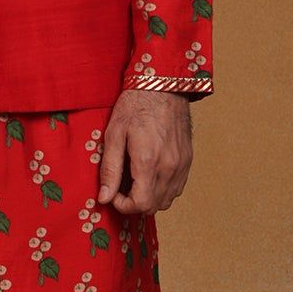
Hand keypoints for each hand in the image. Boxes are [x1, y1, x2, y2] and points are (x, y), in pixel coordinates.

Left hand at [97, 90, 193, 213]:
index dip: (124, 205)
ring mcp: (181, 164)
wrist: (162, 85)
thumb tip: (104, 197)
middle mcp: (169, 166)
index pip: (140, 204)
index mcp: (148, 161)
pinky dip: (163, 190)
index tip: (114, 194)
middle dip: (134, 203)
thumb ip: (110, 169)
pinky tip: (150, 175)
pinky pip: (177, 188)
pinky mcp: (188, 160)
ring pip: (167, 200)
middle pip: (154, 206)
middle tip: (121, 187)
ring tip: (135, 181)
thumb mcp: (114, 134)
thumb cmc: (135, 106)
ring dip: (149, 198)